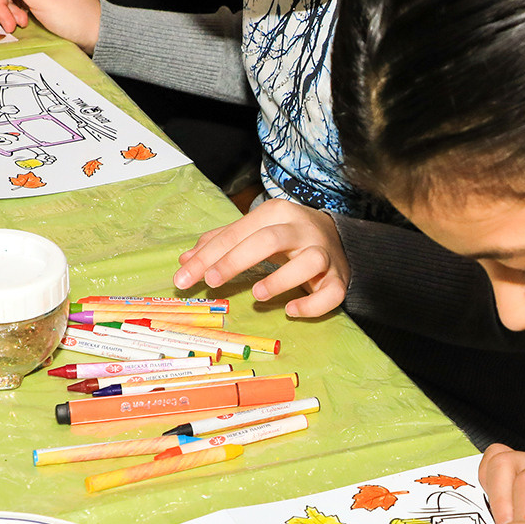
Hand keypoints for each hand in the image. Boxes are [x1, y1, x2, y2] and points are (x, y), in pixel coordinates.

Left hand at [174, 199, 348, 317]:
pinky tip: (291, 311)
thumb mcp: (254, 231)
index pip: (237, 232)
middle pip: (268, 240)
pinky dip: (312, 305)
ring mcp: (324, 253)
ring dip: (281, 280)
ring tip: (257, 295)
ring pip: (309, 262)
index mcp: (276, 213)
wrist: (338, 239)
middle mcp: (301, 229)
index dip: (209, 255)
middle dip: (235, 261)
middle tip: (210, 282)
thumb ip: (221, 242)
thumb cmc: (286, 237)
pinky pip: (332, 293)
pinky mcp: (340, 278)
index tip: (185, 277)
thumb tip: (184, 260)